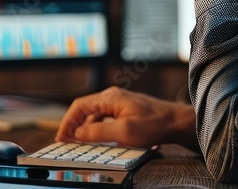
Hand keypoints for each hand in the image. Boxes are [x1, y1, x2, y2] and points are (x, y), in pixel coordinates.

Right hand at [55, 87, 195, 148]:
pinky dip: (96, 127)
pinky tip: (97, 137)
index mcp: (109, 98)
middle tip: (66, 141)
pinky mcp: (125, 109)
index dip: (67, 122)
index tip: (61, 137)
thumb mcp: (124, 131)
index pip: (79, 107)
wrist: (176, 122)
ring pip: (94, 114)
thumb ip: (98, 131)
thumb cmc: (154, 125)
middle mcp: (112, 96)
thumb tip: (78, 132)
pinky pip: (104, 117)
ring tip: (78, 142)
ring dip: (84, 127)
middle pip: (84, 109)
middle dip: (73, 125)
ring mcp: (119, 102)